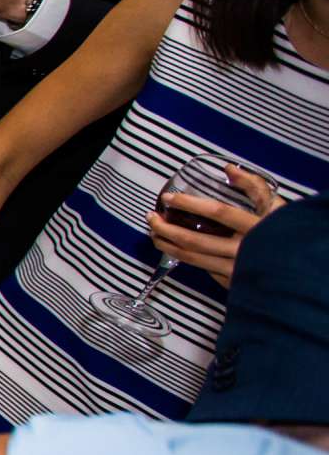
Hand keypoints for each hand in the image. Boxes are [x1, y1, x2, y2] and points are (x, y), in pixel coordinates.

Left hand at [148, 163, 284, 285]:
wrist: (302, 272)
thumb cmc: (289, 235)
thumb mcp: (278, 208)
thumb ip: (255, 187)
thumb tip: (229, 169)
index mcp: (257, 227)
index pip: (217, 212)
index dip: (189, 204)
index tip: (168, 198)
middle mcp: (244, 250)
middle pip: (195, 240)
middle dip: (166, 229)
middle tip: (151, 218)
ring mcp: (237, 271)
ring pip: (193, 259)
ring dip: (168, 246)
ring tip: (155, 234)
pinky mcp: (233, 285)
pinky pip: (205, 270)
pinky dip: (188, 259)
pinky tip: (177, 250)